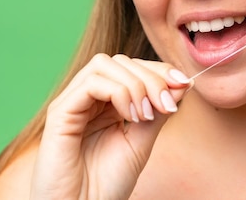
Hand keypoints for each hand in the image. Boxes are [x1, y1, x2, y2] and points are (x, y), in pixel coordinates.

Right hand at [31, 54, 191, 199]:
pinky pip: (91, 83)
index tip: (185, 83)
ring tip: (146, 114)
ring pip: (105, 64)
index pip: (133, 68)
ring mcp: (72, 102)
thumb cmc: (106, 184)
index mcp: (106, 102)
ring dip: (135, 84)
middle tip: (167, 105)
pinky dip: (118, 92)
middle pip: (121, 62)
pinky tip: (131, 116)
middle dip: (152, 77)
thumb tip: (183, 83)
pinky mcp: (60, 112)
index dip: (160, 70)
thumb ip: (158, 112)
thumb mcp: (142, 141)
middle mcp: (87, 97)